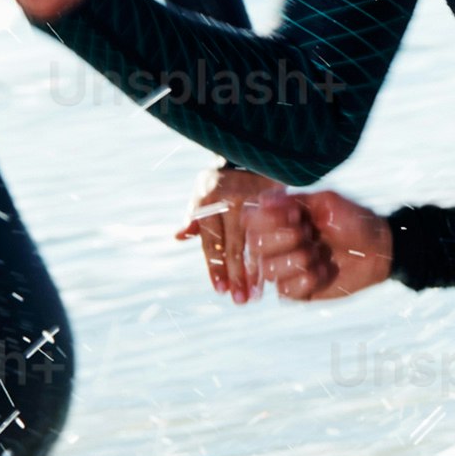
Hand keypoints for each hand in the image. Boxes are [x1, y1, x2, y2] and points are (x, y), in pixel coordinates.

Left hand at [176, 167, 280, 303]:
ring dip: (255, 271)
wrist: (251, 155)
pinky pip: (273, 231)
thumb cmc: (222, 182)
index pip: (212, 242)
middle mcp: (230, 200)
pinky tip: (276, 272)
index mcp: (209, 201)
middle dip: (236, 276)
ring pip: (255, 242)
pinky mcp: (273, 198)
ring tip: (256, 295)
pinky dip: (272, 253)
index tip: (220, 290)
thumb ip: (194, 217)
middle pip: (233, 246)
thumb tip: (178, 236)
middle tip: (240, 300)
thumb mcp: (203, 194)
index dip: (216, 267)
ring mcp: (253, 199)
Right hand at [251, 188, 394, 302]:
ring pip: (269, 270)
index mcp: (277, 218)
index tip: (299, 216)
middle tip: (312, 234)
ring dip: (300, 260)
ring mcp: (283, 268)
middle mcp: (274, 243)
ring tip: (320, 253)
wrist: (377, 249)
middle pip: (255, 246)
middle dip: (288, 239)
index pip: (250, 220)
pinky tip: (324, 271)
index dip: (271, 220)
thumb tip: (263, 201)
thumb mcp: (326, 202)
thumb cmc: (352, 220)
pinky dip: (308, 280)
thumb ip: (294, 201)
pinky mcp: (295, 291)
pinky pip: (286, 291)